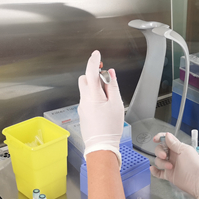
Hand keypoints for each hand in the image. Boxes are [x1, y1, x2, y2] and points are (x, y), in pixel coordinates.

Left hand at [77, 50, 123, 165]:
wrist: (101, 145)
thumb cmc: (110, 127)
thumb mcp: (117, 104)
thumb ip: (112, 87)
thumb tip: (110, 74)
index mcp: (93, 95)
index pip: (91, 72)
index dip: (93, 60)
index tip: (97, 53)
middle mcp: (84, 99)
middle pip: (85, 79)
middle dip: (94, 76)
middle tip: (106, 81)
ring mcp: (82, 107)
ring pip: (86, 90)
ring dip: (95, 88)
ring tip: (108, 98)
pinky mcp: (82, 113)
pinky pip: (87, 99)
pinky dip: (94, 97)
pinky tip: (103, 107)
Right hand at [151, 133, 198, 198]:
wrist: (197, 181)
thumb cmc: (194, 165)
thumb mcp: (184, 151)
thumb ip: (174, 143)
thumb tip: (167, 135)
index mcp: (178, 148)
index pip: (167, 140)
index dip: (160, 138)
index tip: (155, 139)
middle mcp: (173, 156)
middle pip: (160, 150)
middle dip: (159, 152)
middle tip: (164, 156)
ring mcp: (170, 165)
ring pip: (158, 161)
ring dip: (161, 163)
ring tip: (170, 167)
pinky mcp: (169, 175)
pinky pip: (158, 172)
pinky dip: (154, 171)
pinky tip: (153, 169)